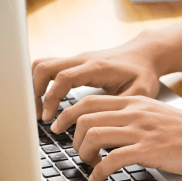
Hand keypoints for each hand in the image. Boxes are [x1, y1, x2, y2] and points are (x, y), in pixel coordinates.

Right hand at [32, 33, 165, 121]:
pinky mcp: (75, 63)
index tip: (49, 118)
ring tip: (40, 110)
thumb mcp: (140, 93)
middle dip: (35, 92)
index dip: (52, 98)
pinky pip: (50, 68)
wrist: (145, 54)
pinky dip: (43, 83)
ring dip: (36, 86)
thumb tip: (105, 126)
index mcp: (96, 67)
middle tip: (38, 115)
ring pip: (43, 64)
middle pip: (44, 66)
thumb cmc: (143, 73)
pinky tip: (47, 102)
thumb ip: (122, 107)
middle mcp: (83, 60)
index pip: (63, 78)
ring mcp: (77, 59)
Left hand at [50, 95, 181, 180]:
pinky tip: (99, 178)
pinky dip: (99, 171)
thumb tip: (105, 130)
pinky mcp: (149, 150)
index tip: (59, 127)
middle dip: (71, 136)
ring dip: (83, 153)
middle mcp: (134, 112)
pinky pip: (112, 159)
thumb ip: (131, 118)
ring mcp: (141, 130)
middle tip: (75, 151)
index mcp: (134, 101)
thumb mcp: (155, 115)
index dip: (68, 114)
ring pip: (94, 135)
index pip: (89, 102)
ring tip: (88, 164)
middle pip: (84, 116)